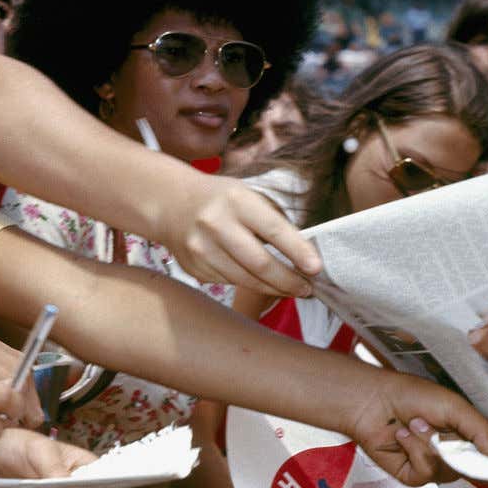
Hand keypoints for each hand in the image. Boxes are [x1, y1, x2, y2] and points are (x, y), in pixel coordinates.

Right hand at [153, 170, 320, 301]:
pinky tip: (266, 285)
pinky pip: (231, 283)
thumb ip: (272, 222)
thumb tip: (304, 255)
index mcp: (235, 200)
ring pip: (246, 280)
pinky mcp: (195, 268)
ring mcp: (201, 249)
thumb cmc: (221, 199)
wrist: (171, 204)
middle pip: (259, 263)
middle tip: (309, 289)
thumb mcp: (247, 197)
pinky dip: (252, 286)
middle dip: (289, 281)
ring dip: (274, 289)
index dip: (297, 251)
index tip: (317, 268)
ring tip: (294, 290)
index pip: (273, 229)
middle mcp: (215, 224)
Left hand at [340, 370, 487, 487]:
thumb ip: (481, 431)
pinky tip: (403, 437)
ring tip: (415, 425)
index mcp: (466, 435)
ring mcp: (434, 466)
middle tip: (438, 428)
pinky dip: (415, 452)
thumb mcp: (454, 407)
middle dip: (453, 446)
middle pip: (471, 468)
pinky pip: (426, 473)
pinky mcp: (414, 475)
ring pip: (447, 471)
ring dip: (429, 445)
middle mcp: (453, 454)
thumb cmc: (411, 396)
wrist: (373, 401)